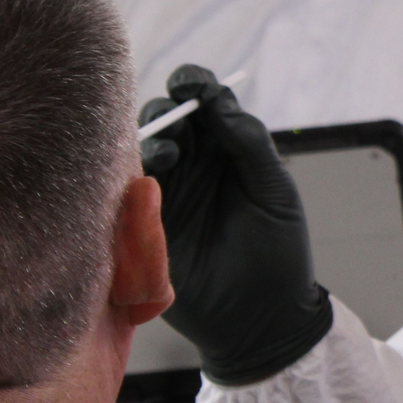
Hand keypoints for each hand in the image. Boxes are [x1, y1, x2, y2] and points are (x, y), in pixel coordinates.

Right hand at [140, 65, 332, 384]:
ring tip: (168, 157)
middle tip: (174, 119)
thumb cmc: (278, 252)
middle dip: (166, 111)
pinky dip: (127, 179)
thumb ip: (250, 144)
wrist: (262, 318)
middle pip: (166, 120)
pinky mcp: (143, 226)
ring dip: (150, 143)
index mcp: (226, 149)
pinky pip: (125, 194)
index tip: (189, 83)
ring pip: (142, 151)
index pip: (203, 104)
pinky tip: (142, 182)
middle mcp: (192, 166)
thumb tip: (220, 103)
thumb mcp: (274, 191)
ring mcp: (165, 195)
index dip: (193, 85)